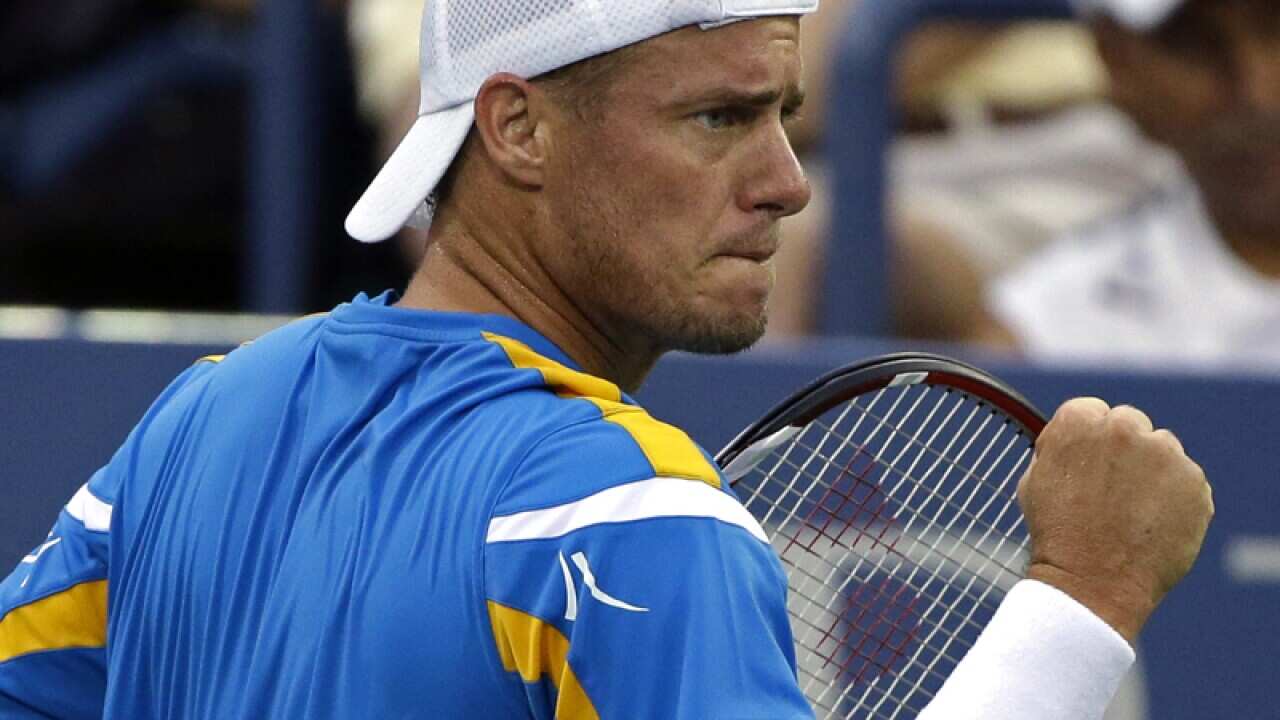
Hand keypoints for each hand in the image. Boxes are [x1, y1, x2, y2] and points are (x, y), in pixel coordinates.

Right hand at [1017, 398, 1213, 644]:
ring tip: (1131, 512)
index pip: (1091, 411)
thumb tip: (1079, 439)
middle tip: (1110, 491)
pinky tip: (1152, 524)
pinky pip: (1186, 480)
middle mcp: (1123, 426)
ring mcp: (1164, 453)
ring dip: (1151, 470)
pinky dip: (1174, 498)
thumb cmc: (1056, 533)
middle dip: (1123, 449)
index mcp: (1079, 420)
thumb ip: (1062, 448)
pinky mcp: (1194, 480)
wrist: (1092, 583)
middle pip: (1130, 423)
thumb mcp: (1037, 479)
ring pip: (1162, 450)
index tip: (1085, 468)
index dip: (1087, 442)